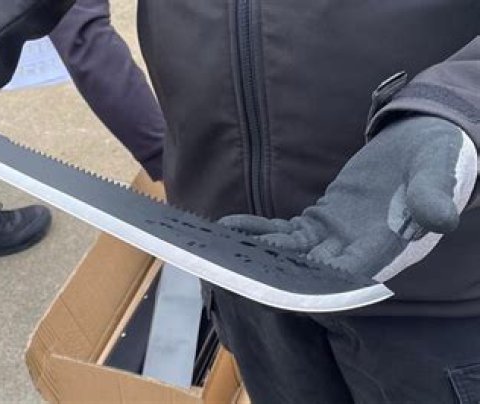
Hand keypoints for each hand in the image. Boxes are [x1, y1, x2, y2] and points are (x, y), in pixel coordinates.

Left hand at [220, 116, 476, 280]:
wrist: (421, 138)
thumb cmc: (437, 153)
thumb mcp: (439, 169)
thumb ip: (434, 194)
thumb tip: (440, 220)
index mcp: (390, 244)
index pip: (353, 271)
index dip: (321, 280)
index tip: (288, 284)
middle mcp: (359, 249)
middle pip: (313, 270)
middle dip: (276, 273)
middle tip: (238, 272)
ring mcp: (337, 237)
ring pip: (292, 253)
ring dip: (259, 252)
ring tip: (223, 247)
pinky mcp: (321, 220)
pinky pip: (287, 231)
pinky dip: (260, 230)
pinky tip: (231, 226)